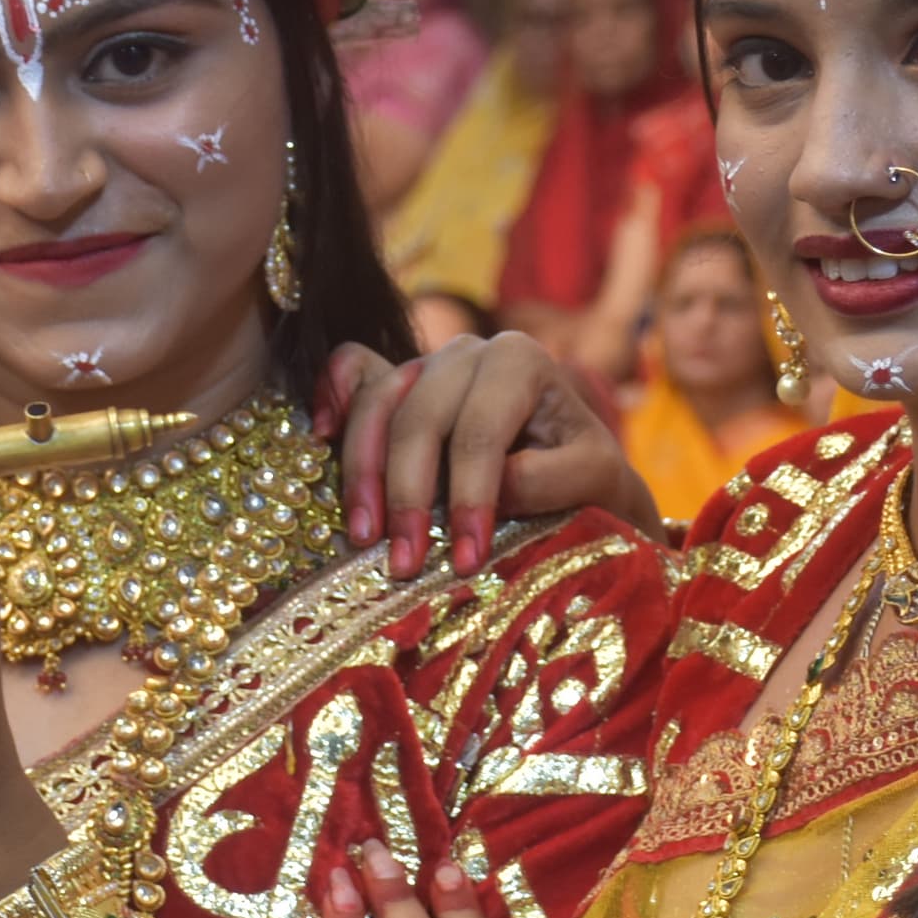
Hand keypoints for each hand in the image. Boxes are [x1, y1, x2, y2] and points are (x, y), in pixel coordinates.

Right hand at [320, 334, 660, 577]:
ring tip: (364, 539)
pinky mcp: (396, 384)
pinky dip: (333, 398)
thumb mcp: (595, 479)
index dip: (470, 495)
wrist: (573, 474)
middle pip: (420, 417)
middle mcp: (468, 353)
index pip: (481, 428)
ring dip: (363, 475)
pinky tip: (321, 437)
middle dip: (408, 495)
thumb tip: (498, 482)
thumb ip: (555, 477)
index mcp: (521, 361)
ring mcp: (426, 364)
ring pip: (378, 405)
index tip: (466, 559)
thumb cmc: (586, 477)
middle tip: (405, 564)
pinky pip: (352, 374)